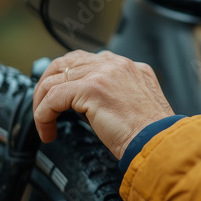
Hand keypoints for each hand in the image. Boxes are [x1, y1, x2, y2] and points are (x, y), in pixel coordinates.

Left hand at [32, 50, 174, 159]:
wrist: (158, 140)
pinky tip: (48, 130)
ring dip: (42, 103)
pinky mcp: (91, 87)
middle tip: (43, 108)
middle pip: (66, 62)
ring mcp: (103, 72)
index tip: (60, 98)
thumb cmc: (151, 132)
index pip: (87, 60)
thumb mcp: (137, 104)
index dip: (68, 78)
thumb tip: (89, 106)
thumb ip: (117, 94)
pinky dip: (43, 115)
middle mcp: (115, 64)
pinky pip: (53, 98)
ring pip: (55, 79)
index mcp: (128, 66)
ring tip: (43, 122)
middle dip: (48, 85)